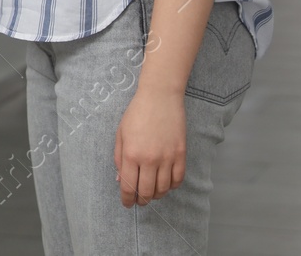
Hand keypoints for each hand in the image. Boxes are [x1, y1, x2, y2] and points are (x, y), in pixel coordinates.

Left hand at [113, 88, 185, 207]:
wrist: (160, 97)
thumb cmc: (137, 113)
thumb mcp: (121, 134)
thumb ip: (119, 158)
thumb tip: (121, 179)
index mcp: (131, 154)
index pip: (129, 186)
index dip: (127, 199)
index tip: (127, 203)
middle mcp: (149, 159)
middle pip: (147, 192)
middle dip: (142, 201)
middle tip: (139, 201)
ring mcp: (167, 158)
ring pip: (164, 189)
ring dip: (157, 195)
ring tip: (152, 193)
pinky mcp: (181, 154)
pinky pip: (178, 179)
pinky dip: (172, 186)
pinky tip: (166, 184)